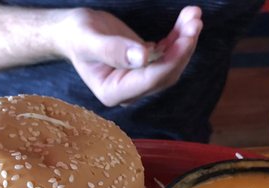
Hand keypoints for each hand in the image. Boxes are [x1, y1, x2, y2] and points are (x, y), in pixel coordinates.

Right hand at [59, 6, 202, 105]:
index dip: (171, 60)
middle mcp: (129, 91)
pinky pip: (168, 55)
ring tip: (193, 15)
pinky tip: (187, 19)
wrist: (73, 32)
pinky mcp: (146, 67)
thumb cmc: (75, 35)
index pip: (150, 80)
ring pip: (170, 65)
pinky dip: (179, 37)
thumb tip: (142, 56)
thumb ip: (112, 50)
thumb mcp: (88, 39)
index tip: (186, 37)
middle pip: (165, 74)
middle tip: (195, 21)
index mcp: (113, 92)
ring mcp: (139, 81)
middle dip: (183, 49)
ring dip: (185, 41)